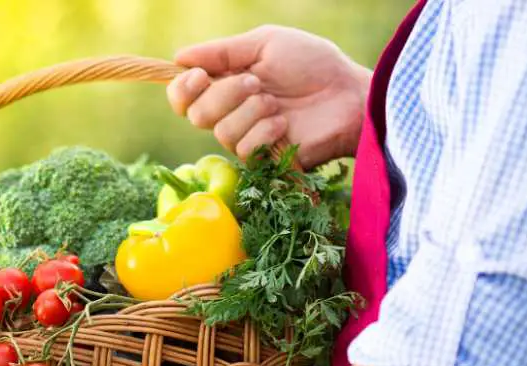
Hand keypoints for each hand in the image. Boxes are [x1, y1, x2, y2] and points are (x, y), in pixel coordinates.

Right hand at [167, 26, 371, 166]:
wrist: (348, 95)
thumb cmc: (314, 65)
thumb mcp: (266, 43)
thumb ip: (222, 51)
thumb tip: (178, 57)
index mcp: (226, 83)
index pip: (182, 96)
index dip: (183, 89)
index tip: (201, 76)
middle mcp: (230, 113)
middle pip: (195, 115)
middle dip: (224, 95)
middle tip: (257, 83)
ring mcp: (246, 138)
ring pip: (220, 132)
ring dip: (249, 112)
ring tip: (277, 104)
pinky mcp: (263, 160)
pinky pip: (244, 149)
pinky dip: (264, 131)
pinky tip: (285, 125)